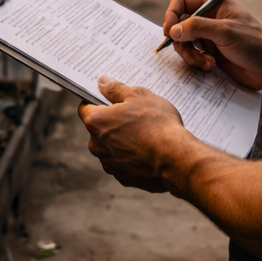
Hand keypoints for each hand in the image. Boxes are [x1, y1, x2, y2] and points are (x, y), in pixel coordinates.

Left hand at [78, 77, 190, 194]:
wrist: (176, 160)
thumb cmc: (158, 125)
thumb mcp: (139, 95)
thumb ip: (116, 88)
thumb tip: (102, 82)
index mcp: (95, 122)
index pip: (85, 108)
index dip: (96, 101)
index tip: (110, 99)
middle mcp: (97, 146)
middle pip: (98, 128)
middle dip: (112, 121)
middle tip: (134, 115)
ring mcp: (109, 164)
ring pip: (111, 147)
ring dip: (122, 140)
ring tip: (145, 134)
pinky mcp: (123, 178)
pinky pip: (123, 162)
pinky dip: (132, 156)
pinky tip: (148, 151)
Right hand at [164, 0, 261, 89]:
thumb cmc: (254, 43)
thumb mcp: (225, 32)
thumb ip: (197, 28)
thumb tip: (172, 30)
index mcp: (213, 4)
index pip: (182, 2)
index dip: (171, 14)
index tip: (169, 32)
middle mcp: (208, 18)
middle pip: (179, 24)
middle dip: (181, 41)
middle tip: (188, 52)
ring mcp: (208, 36)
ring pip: (183, 42)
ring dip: (190, 54)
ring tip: (205, 62)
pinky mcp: (210, 53)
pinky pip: (192, 55)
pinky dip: (197, 62)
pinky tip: (210, 66)